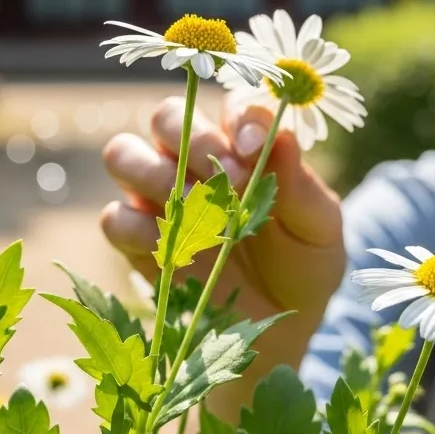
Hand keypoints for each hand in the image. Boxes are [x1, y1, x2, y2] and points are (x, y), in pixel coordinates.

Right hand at [100, 92, 346, 338]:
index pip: (232, 106)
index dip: (239, 119)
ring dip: (155, 174)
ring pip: (124, 154)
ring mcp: (159, 197)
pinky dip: (136, 227)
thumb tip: (280, 137)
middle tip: (228, 181)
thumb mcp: (320, 230)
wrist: (280, 327)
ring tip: (195, 210)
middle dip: (195, 142)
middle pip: (167, 117)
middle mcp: (194, 159)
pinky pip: (114, 218)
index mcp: (243, 145)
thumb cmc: (305, 266)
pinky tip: (172, 246)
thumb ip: (302, 186)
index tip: (254, 148)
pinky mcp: (136, 241)